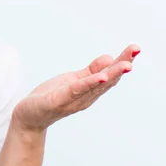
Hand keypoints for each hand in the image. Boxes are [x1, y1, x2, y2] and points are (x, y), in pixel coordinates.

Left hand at [12, 44, 140, 132]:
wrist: (29, 116)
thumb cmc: (51, 97)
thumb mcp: (72, 80)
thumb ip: (90, 71)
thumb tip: (109, 58)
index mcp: (89, 90)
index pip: (109, 74)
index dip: (122, 61)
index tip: (136, 48)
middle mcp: (86, 97)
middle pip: (107, 79)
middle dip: (122, 64)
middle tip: (137, 50)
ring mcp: (73, 100)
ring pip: (95, 85)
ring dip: (111, 74)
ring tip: (126, 64)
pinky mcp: (58, 101)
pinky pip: (75, 91)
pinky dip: (88, 83)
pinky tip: (99, 76)